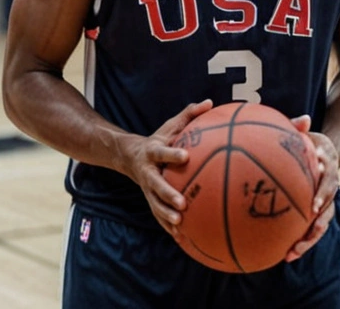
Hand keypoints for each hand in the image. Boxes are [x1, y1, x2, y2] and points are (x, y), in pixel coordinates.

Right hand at [119, 99, 212, 236]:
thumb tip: (209, 102)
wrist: (130, 156)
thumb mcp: (170, 124)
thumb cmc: (159, 138)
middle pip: (156, 185)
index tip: (185, 157)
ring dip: (166, 215)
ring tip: (180, 223)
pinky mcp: (150, 200)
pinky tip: (182, 237)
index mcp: (153, 152)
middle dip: (167, 194)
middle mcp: (148, 172)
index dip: (172, 154)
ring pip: (154, 204)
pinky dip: (168, 226)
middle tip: (182, 202)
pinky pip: (159, 215)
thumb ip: (189, 114)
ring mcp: (147, 188)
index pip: (162, 152)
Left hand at [284, 114, 339, 261]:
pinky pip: (309, 228)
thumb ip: (300, 126)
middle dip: (317, 227)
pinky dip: (299, 240)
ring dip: (308, 241)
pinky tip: (281, 252)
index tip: (313, 207)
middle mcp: (330, 187)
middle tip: (304, 238)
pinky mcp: (316, 211)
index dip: (323, 195)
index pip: (329, 183)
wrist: (322, 149)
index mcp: (329, 167)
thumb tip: (305, 119)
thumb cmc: (306, 139)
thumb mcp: (305, 131)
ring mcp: (325, 201)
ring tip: (290, 254)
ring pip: (321, 225)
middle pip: (328, 211)